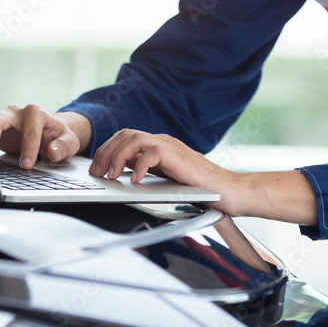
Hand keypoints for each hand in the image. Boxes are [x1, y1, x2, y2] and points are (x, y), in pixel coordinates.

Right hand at [0, 104, 90, 168]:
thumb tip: (53, 152)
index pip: (29, 131)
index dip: (28, 149)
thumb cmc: (57, 136)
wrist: (48, 132)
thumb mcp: (69, 141)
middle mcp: (15, 112)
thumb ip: (64, 146)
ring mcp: (1, 118)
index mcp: (35, 113)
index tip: (26, 166)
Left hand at [88, 129, 246, 214]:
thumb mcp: (167, 178)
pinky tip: (135, 180)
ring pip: (135, 139)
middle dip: (106, 152)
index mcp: (159, 146)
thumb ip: (148, 170)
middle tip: (97, 172)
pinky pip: (153, 153)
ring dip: (118, 157)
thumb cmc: (202, 188)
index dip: (107, 150)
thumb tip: (122, 173)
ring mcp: (172, 148)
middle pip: (125, 135)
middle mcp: (163, 142)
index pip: (125, 137)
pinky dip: (139, 165)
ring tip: (112, 175)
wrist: (231, 191)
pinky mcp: (180, 158)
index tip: (96, 167)